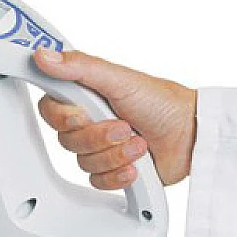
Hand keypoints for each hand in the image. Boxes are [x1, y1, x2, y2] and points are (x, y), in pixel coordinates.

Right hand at [33, 48, 196, 188]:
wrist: (191, 137)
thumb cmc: (163, 103)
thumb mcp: (119, 78)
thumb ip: (80, 67)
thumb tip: (44, 55)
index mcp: (86, 97)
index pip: (50, 110)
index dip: (62, 117)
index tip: (82, 114)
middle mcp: (90, 122)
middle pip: (67, 140)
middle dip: (99, 136)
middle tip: (124, 126)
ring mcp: (100, 147)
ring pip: (83, 162)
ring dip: (115, 154)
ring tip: (138, 143)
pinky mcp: (110, 170)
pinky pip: (97, 181)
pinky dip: (118, 174)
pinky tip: (135, 164)